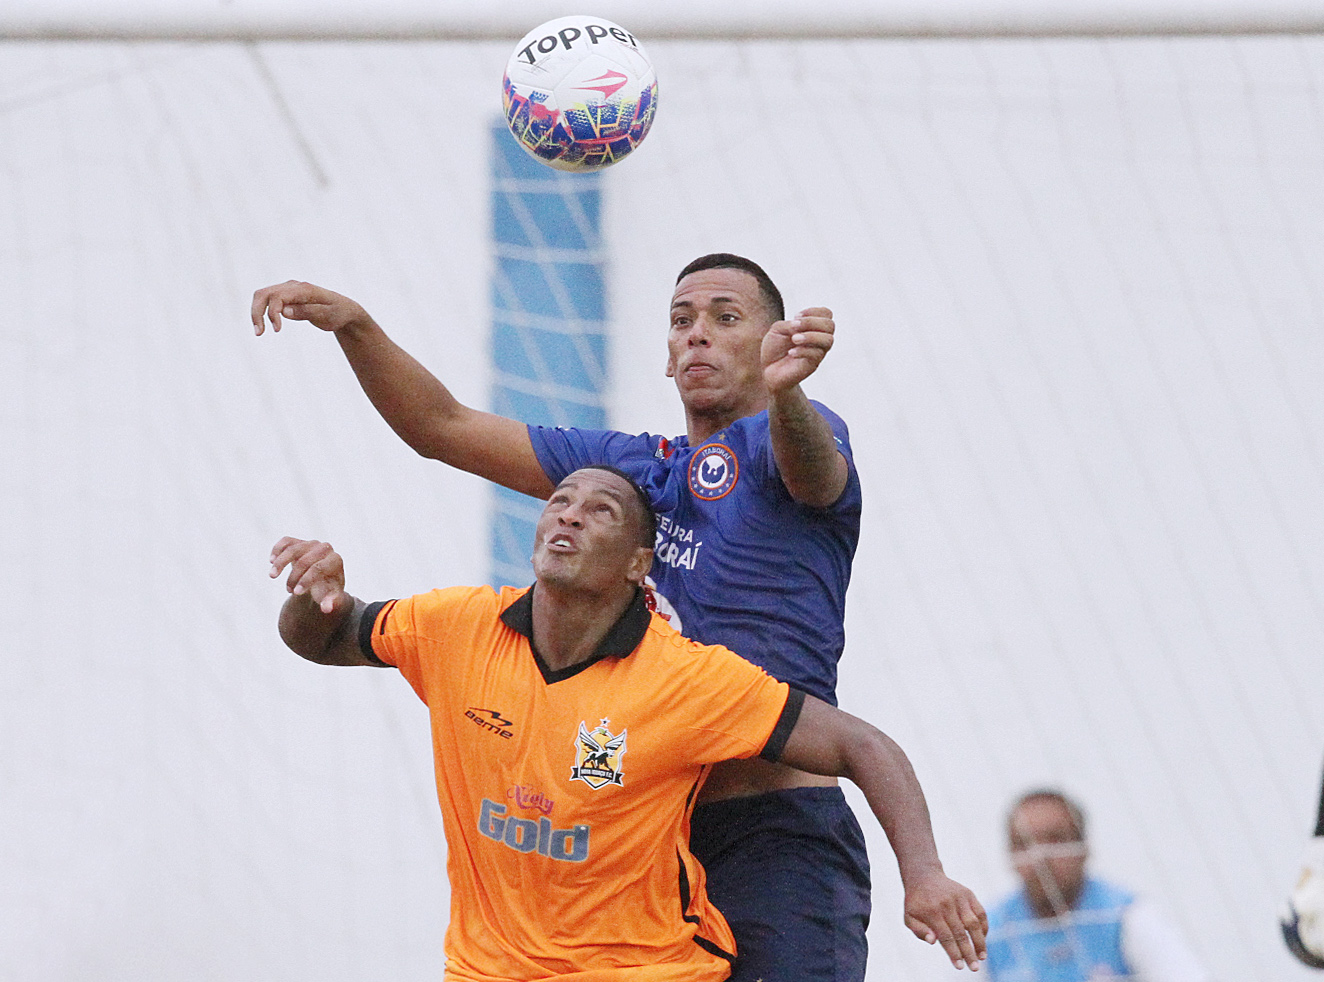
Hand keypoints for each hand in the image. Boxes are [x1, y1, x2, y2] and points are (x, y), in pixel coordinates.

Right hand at [251, 281, 372, 335]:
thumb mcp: (327, 317)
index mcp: (304, 290)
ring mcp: (288, 289)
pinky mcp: (286, 295)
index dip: (273, 313)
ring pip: (262, 295)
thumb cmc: (338, 314)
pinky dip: (262, 312)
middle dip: (257, 312)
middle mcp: (293, 286)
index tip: (277, 330)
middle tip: (259, 333)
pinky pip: (267, 300)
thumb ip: (307, 312)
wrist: (344, 310)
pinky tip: (264, 326)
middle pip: (264, 293)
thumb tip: (284, 311)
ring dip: (256, 312)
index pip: (278, 296)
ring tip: (259, 332)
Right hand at [269, 536, 346, 613]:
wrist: (322, 579)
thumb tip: (327, 609)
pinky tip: (271, 560)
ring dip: (280, 563)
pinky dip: (277, 549)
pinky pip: (286, 541)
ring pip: (293, 549)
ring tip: (272, 576)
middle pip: (305, 559)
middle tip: (288, 591)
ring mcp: (311, 544)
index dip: (306, 581)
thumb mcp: (330, 597)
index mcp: (335, 560)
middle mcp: (325, 548)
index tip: (295, 594)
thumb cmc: (327, 589)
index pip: (318, 568)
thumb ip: (331, 602)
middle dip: (294, 576)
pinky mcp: (299, 542)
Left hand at [761, 306, 834, 393]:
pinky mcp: (812, 365)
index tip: (796, 316)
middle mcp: (819, 339)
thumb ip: (789, 324)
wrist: (769, 370)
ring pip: (828, 340)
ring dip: (810, 336)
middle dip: (811, 322)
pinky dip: (803, 351)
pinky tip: (791, 352)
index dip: (813, 311)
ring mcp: (818, 353)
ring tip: (794, 339)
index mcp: (813, 328)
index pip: (826, 314)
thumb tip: (799, 324)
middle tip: (794, 327)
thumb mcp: (778, 330)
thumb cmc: (774, 349)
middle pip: (830, 325)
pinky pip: (816, 355)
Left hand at [903, 870, 988, 970]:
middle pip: (961, 933)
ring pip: (974, 923)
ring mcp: (959, 898)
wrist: (924, 876)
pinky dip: (984, 927)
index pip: (946, 937)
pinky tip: (983, 940)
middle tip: (975, 968)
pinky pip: (980, 913)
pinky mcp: (968, 894)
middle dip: (969, 952)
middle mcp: (947, 904)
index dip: (954, 953)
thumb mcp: (909, 916)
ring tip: (982, 957)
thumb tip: (933, 941)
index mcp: (932, 911)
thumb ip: (919, 931)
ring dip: (980, 942)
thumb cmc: (916, 902)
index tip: (960, 967)